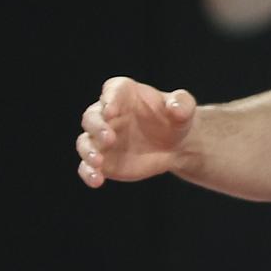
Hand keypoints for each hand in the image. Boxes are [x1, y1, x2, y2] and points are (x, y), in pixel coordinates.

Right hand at [75, 77, 195, 187]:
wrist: (176, 145)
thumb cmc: (176, 119)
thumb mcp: (184, 107)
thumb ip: (181, 103)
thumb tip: (175, 109)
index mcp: (125, 94)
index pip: (112, 90)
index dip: (109, 99)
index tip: (111, 110)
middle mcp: (107, 114)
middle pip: (92, 116)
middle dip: (97, 127)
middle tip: (109, 138)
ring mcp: (101, 138)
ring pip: (85, 142)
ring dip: (88, 151)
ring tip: (98, 162)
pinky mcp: (103, 160)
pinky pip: (87, 166)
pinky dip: (88, 173)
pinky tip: (96, 181)